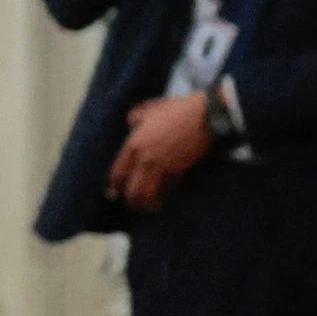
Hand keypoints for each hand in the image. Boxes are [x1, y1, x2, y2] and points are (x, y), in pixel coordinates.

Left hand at [105, 91, 213, 210]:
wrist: (202, 116)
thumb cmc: (175, 109)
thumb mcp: (147, 109)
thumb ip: (134, 118)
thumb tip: (131, 126)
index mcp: (134, 144)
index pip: (118, 172)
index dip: (114, 185)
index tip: (113, 192)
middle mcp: (145, 158)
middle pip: (132, 189)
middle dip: (130, 200)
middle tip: (130, 204)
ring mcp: (163, 166)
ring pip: (149, 194)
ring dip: (147, 203)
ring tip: (147, 206)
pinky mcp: (179, 170)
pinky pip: (167, 188)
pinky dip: (164, 194)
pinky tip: (164, 198)